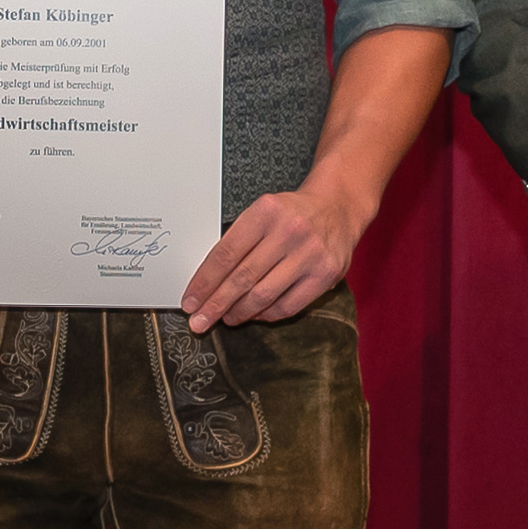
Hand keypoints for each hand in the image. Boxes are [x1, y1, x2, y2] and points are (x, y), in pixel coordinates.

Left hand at [181, 181, 363, 331]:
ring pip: (263, 294)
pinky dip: (267, 314)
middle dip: (215, 304)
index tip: (190, 300)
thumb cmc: (292, 213)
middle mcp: (289, 231)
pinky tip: (255, 314)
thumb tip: (207, 282)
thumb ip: (239, 241)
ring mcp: (310, 254)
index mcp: (265, 212)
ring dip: (239, 312)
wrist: (337, 207)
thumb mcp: (262, 212)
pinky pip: (288, 305)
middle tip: (199, 321)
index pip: (225, 254)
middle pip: (242, 277)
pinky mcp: (326, 274)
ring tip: (225, 318)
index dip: (204, 282)